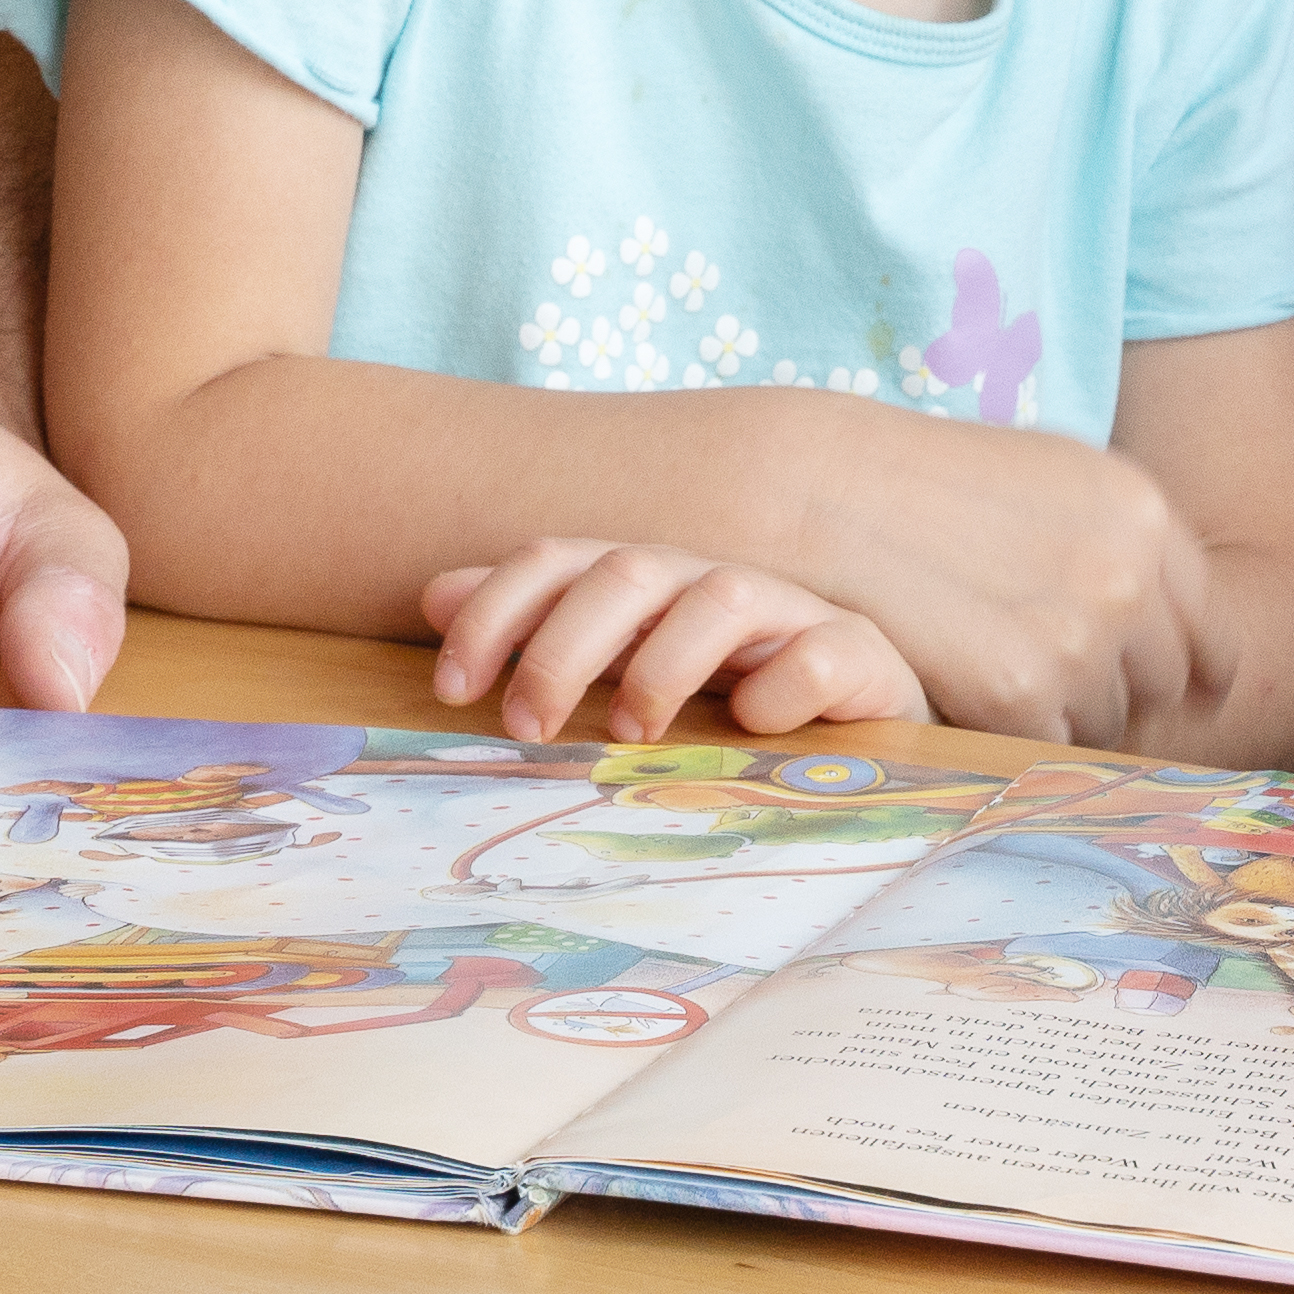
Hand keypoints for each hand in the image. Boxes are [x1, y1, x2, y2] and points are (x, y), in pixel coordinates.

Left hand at [420, 540, 931, 745]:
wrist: (860, 724)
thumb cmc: (722, 697)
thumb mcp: (619, 665)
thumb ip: (535, 630)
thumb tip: (432, 594)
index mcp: (648, 580)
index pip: (560, 560)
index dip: (496, 612)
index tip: (452, 691)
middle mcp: (712, 581)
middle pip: (628, 571)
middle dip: (563, 646)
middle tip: (526, 726)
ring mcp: (792, 614)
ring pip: (721, 596)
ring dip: (661, 664)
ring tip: (630, 733)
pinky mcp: (860, 657)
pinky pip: (822, 653)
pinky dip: (781, 688)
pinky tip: (753, 726)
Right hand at [756, 411, 1219, 746]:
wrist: (821, 490)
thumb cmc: (927, 483)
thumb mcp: (1052, 479)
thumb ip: (1124, 545)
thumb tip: (1184, 631)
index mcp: (1144, 513)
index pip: (1210, 635)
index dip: (1183, 670)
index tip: (1159, 690)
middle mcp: (1128, 573)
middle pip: (1163, 687)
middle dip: (1119, 692)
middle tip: (1048, 678)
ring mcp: (1079, 636)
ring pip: (1105, 724)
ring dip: (1060, 715)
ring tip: (993, 674)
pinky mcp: (1019, 690)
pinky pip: (1045, 746)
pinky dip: (1008, 735)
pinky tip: (965, 695)